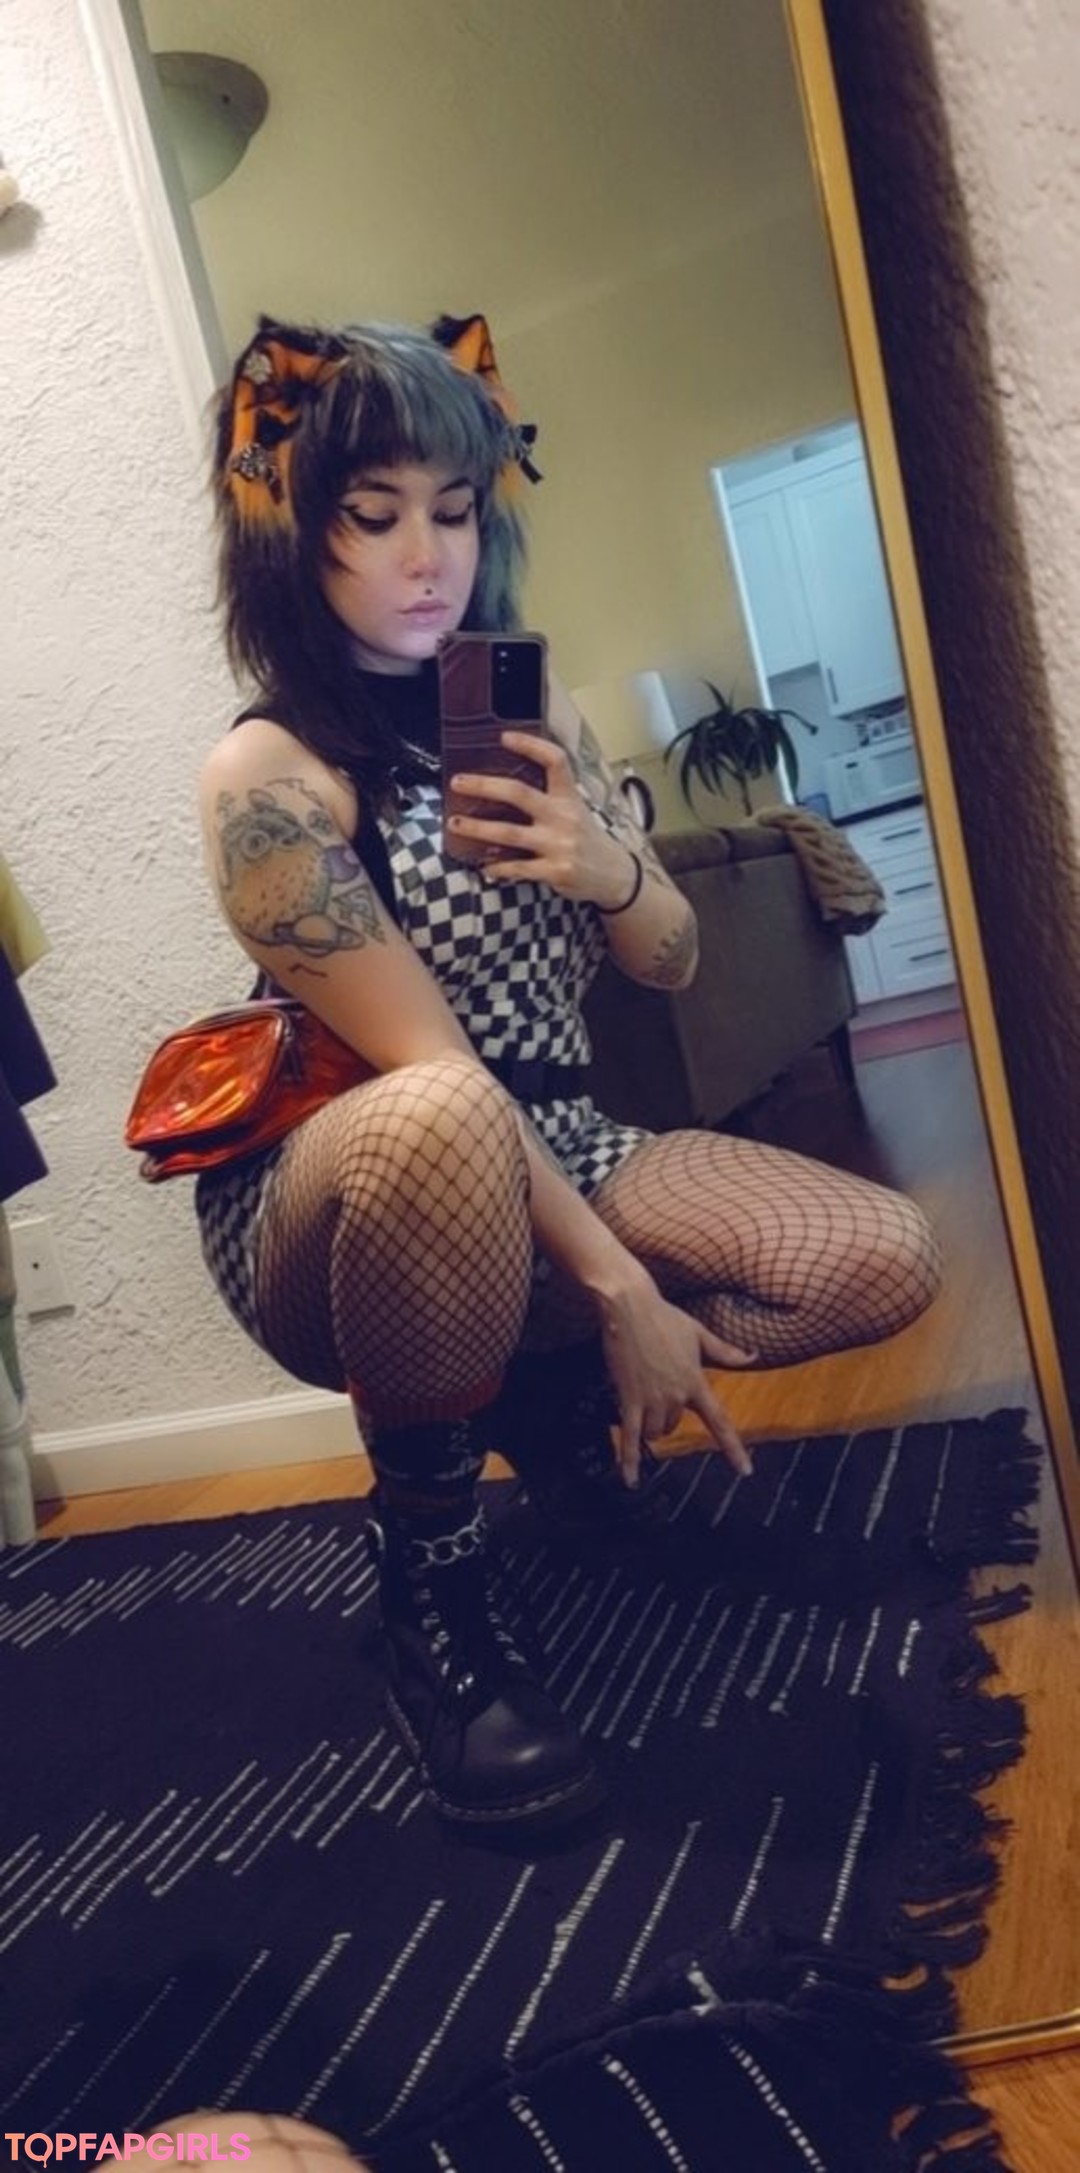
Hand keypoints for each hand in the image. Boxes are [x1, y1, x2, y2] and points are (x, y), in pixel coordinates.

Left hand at [448, 732, 636, 905]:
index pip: (554, 761)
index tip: (505, 737)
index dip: (530, 745)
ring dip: (478, 828)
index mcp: (569, 798)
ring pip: (509, 833)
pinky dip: (497, 868)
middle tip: (458, 782)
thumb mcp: (577, 811)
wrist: (615, 875)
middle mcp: (564, 817)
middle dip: (484, 786)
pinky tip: (485, 866)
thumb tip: (507, 789)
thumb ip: (550, 798)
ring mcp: (559, 845)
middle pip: (519, 794)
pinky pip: (518, 868)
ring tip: (455, 824)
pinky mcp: (556, 871)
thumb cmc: (589, 840)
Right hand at [593, 1264, 755, 1486]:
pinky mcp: (629, 1399)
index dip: (733, 1449)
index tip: (745, 1471)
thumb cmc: (665, 1318)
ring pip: (654, 1431)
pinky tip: (629, 1481)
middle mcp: (677, 1395)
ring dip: (648, 1425)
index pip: (720, 1422)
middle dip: (666, 1415)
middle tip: (656, 1387)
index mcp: (696, 1382)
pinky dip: (629, 1461)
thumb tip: (753, 1356)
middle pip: (674, 1425)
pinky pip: (629, 1437)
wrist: (630, 1308)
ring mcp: (652, 1399)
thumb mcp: (700, 1334)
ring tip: (640, 1398)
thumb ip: (726, 1352)